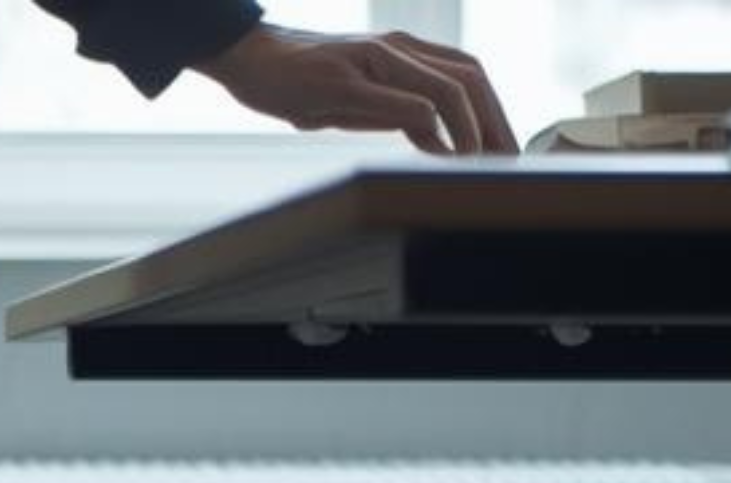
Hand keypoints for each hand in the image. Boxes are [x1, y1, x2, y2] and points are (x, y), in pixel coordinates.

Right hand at [192, 24, 520, 154]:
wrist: (248, 57)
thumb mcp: (352, 101)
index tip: (502, 148)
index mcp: (402, 52)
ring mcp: (375, 59)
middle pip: (468, 76)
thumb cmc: (295, 80)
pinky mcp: (349, 78)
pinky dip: (433, 127)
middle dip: (494, 119)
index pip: (464, 74)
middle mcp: (398, 47)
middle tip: (508, 160)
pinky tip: (444, 153)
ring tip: (483, 162)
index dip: (491, 109)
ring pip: (447, 86)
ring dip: (472, 126)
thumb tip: (433, 136)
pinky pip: (403, 101)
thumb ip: (392, 112)